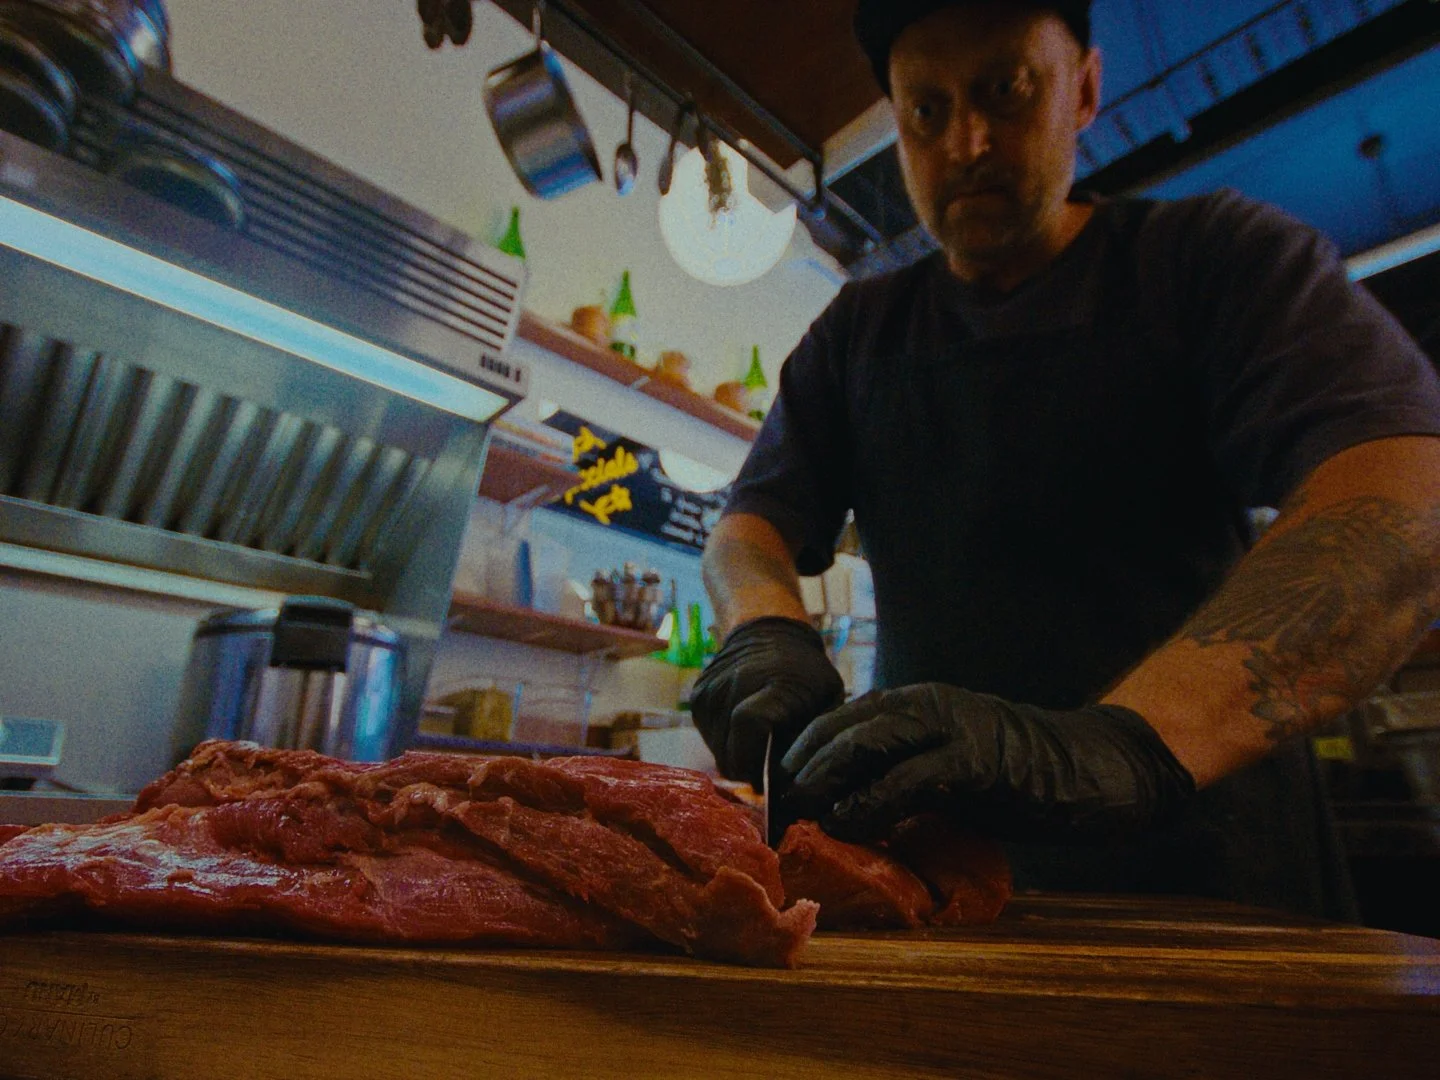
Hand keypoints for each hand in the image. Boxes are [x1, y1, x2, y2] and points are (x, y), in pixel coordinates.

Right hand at [690, 617, 844, 787]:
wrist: (768, 635)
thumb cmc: (807, 674)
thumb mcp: (827, 700)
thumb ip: (812, 739)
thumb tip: (794, 784)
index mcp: (774, 683)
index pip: (749, 724)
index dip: (758, 760)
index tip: (773, 777)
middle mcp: (734, 684)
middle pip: (730, 752)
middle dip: (751, 769)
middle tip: (770, 766)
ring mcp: (710, 690)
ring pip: (718, 753)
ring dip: (739, 757)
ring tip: (759, 744)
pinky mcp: (697, 698)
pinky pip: (709, 740)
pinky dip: (727, 744)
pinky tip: (743, 732)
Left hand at [781, 684, 1195, 842]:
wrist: (1093, 770)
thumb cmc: (1018, 776)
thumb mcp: (944, 769)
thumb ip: (898, 777)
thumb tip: (844, 809)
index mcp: (914, 704)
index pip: (838, 721)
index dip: (799, 753)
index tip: (770, 790)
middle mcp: (925, 705)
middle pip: (839, 728)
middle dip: (798, 767)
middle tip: (768, 807)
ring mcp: (950, 728)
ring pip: (865, 744)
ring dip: (822, 779)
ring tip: (791, 812)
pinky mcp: (975, 761)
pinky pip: (908, 779)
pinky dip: (870, 801)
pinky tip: (844, 823)